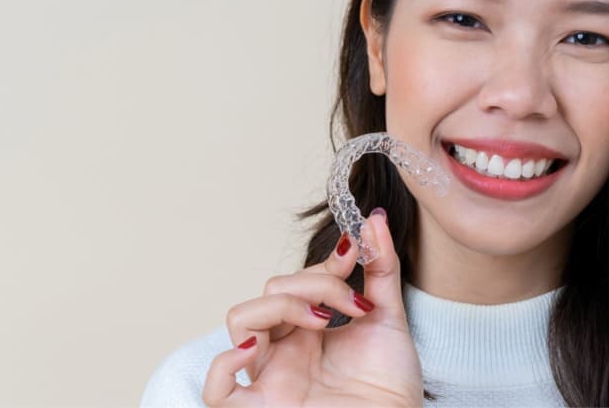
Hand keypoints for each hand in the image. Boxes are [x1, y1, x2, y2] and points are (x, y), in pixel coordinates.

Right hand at [202, 209, 422, 405]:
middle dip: (313, 284)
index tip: (355, 255)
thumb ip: (381, 268)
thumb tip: (374, 219)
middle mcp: (284, 350)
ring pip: (240, 320)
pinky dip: (224, 365)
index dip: (323, 263)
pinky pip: (216, 391)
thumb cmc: (392, 386)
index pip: (296, 279)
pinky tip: (255, 350)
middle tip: (352, 305)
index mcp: (308, 329)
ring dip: (281, 306)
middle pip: (270, 291)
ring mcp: (271, 377)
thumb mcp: (390, 318)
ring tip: (321, 321)